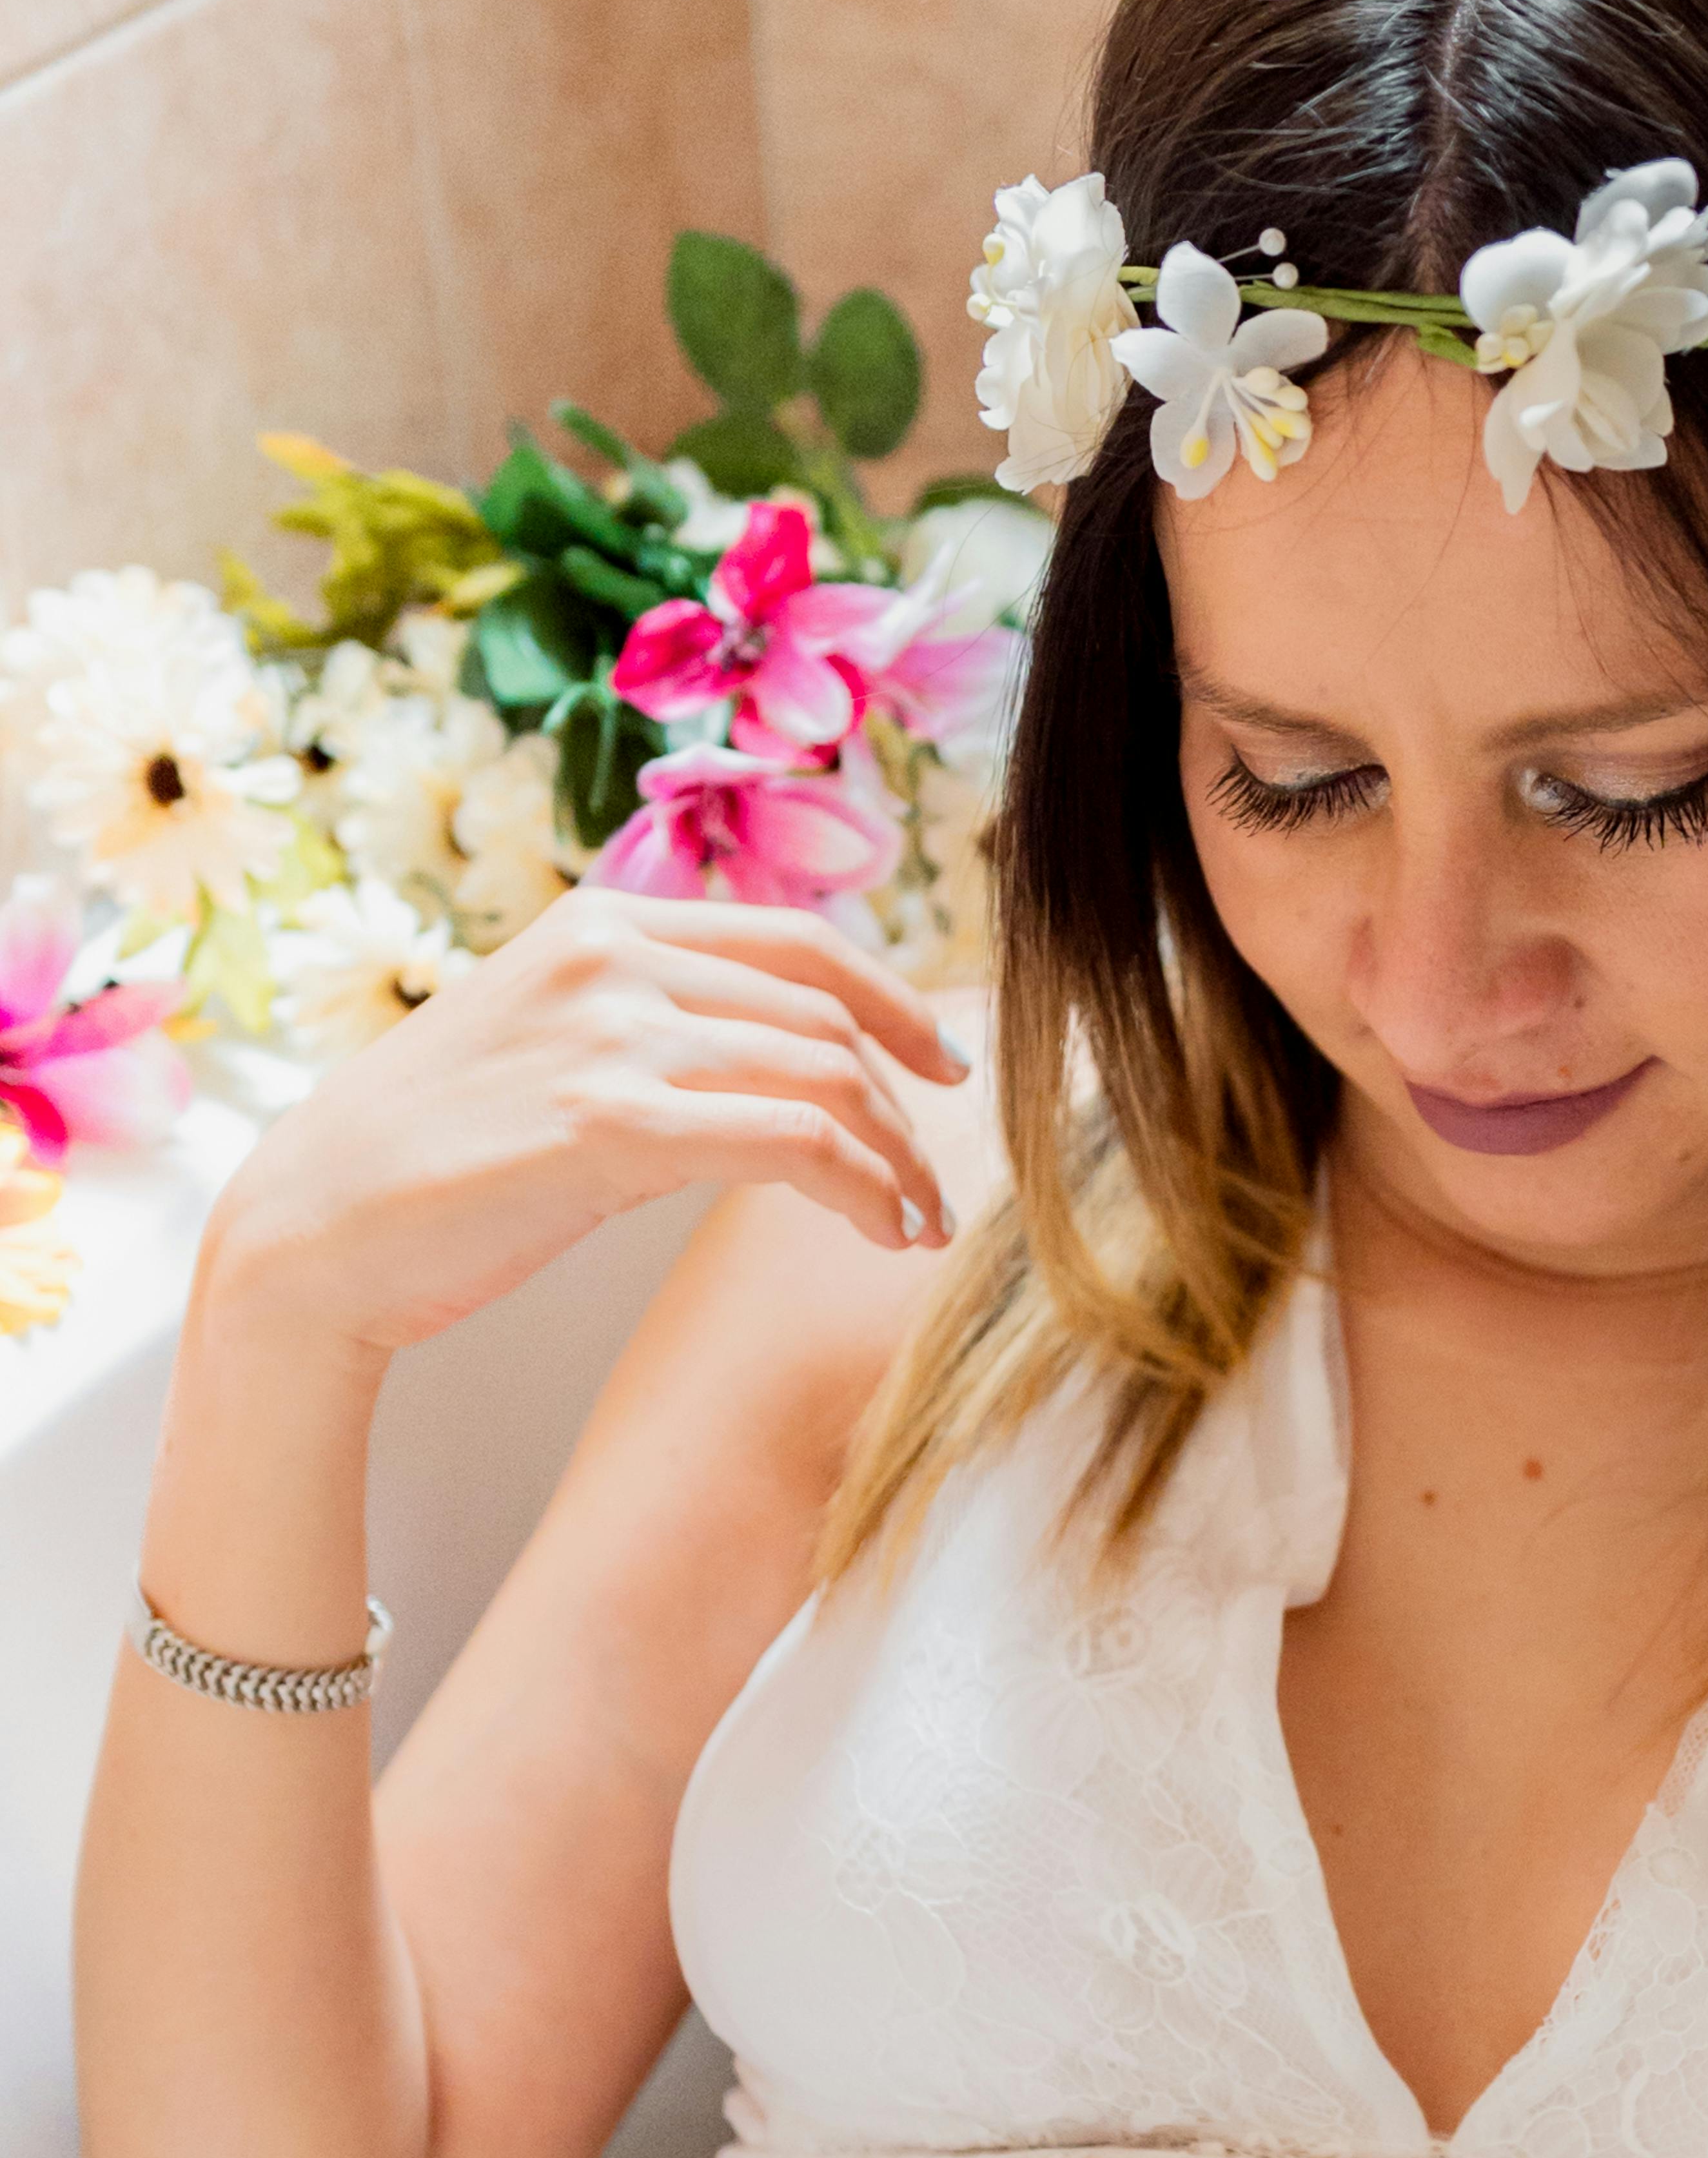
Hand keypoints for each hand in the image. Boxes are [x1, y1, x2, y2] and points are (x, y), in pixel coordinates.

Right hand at [201, 890, 963, 1364]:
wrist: (317, 1223)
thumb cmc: (433, 1151)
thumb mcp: (544, 1042)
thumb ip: (644, 1020)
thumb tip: (768, 1051)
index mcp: (599, 924)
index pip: (798, 943)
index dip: (893, 1002)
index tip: (940, 1064)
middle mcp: (613, 958)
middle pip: (827, 1011)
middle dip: (907, 1098)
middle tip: (939, 1173)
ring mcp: (611, 1035)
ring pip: (826, 1075)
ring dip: (897, 1158)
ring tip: (917, 1220)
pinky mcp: (610, 1124)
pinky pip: (794, 1139)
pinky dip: (863, 1187)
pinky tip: (880, 1233)